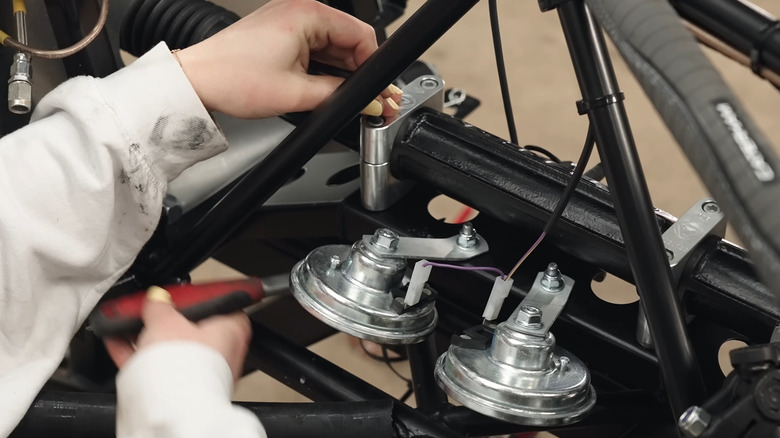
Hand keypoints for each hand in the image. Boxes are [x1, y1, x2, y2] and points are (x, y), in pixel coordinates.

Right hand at [104, 287, 250, 380]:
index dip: (200, 296)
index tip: (180, 293)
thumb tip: (156, 298)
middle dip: (166, 318)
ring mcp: (202, 373)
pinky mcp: (180, 390)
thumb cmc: (185, 362)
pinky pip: (156, 366)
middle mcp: (223, 353)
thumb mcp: (166, 320)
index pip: (222, 304)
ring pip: (172, 348)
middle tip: (148, 309)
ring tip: (125, 323)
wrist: (172, 406)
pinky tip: (117, 342)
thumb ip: (160, 305)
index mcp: (232, 330)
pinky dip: (137, 353)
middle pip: (192, 327)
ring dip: (148, 335)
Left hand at [176, 0, 400, 118]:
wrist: (196, 82)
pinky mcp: (280, 35)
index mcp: (307, 14)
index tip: (380, 90)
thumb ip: (340, 96)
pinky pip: (315, 50)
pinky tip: (327, 90)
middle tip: (373, 100)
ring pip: (332, 47)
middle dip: (362, 72)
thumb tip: (367, 100)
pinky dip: (325, 70)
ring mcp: (289, 22)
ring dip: (343, 73)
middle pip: (349, 41)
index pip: (362, 34)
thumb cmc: (232, 79)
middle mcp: (299, 11)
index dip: (375, 66)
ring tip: (348, 99)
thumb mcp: (296, 94)